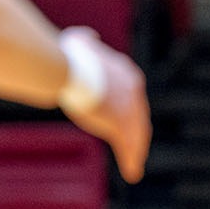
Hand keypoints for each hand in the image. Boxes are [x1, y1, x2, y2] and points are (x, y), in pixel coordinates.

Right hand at [60, 28, 151, 182]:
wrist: (69, 69)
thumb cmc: (69, 56)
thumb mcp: (79, 42)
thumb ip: (86, 41)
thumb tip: (89, 36)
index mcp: (127, 75)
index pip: (134, 96)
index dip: (131, 110)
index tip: (127, 119)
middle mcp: (134, 92)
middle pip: (140, 117)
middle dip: (138, 132)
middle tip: (136, 145)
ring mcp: (129, 109)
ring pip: (137, 135)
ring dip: (136, 150)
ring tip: (136, 164)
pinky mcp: (120, 125)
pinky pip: (128, 146)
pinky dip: (131, 160)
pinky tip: (133, 172)